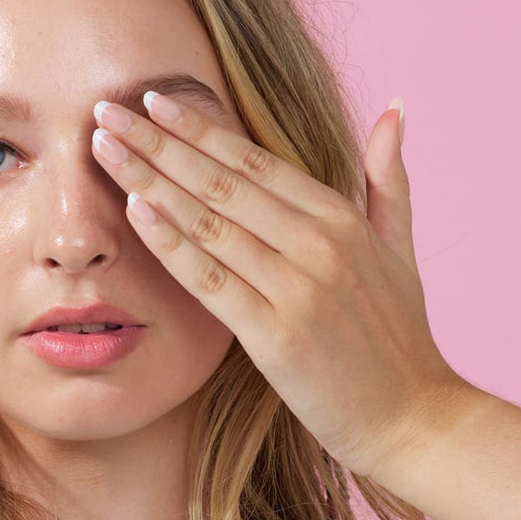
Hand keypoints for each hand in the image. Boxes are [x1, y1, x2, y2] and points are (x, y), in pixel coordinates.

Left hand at [91, 91, 467, 480]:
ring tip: (105, 149)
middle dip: (158, 142)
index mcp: (340, 217)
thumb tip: (395, 108)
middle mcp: (318, 243)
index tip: (152, 100)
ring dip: (149, 180)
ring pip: (208, 221)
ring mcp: (297, 288)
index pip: (253, 159)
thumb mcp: (401, 247)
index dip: (198, 127)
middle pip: (221, 180)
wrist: (415, 419)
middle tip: (106, 112)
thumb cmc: (398, 335)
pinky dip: (171, 243)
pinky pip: (210, 280)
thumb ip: (389, 178)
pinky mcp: (275, 336)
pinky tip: (134, 210)